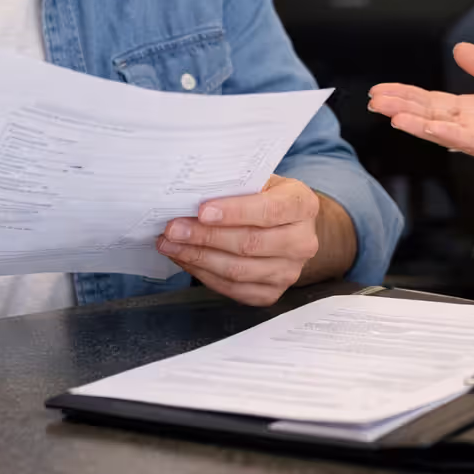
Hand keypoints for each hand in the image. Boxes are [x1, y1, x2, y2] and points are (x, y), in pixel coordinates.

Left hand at [157, 175, 319, 306]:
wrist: (288, 226)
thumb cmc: (267, 197)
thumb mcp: (260, 180)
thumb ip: (236, 184)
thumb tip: (193, 191)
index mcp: (303, 205)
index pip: (270, 210)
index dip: (235, 212)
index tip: (202, 211)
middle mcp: (303, 241)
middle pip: (249, 243)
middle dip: (205, 236)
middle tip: (173, 229)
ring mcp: (289, 272)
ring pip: (238, 270)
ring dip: (198, 258)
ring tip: (170, 245)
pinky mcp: (272, 293)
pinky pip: (233, 289)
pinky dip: (204, 275)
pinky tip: (186, 259)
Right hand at [368, 42, 473, 178]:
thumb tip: (459, 48)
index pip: (433, 101)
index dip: (407, 95)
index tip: (381, 90)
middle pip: (430, 115)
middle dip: (401, 107)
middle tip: (373, 100)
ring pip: (444, 131)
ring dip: (417, 123)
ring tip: (392, 115)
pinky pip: (471, 142)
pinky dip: (449, 134)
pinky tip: (429, 128)